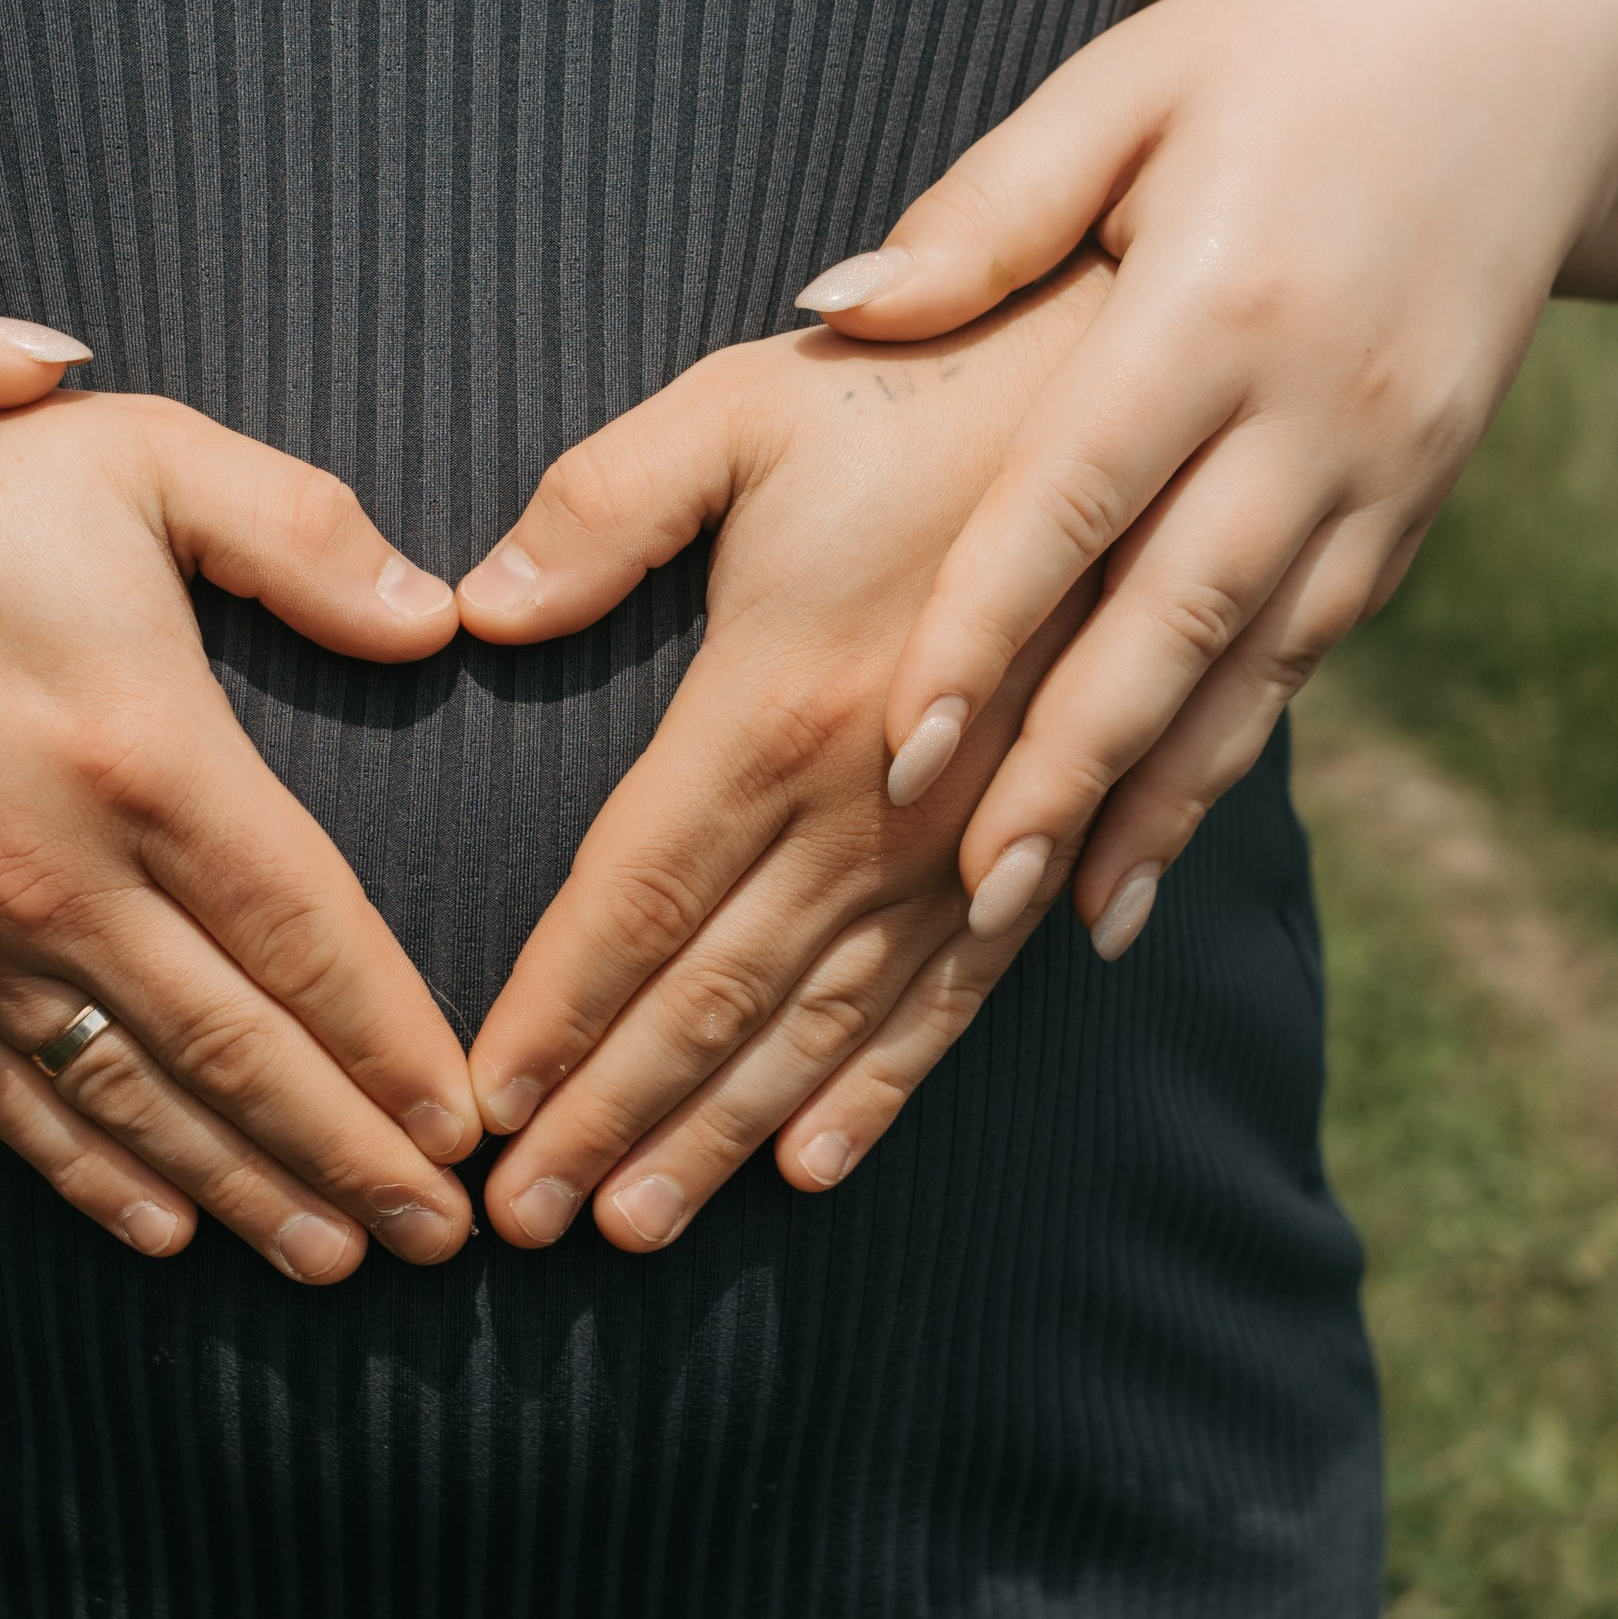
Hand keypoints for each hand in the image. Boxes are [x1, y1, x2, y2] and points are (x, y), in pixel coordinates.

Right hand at [0, 390, 480, 1279]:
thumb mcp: (143, 459)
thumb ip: (300, 533)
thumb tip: (438, 619)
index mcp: (147, 757)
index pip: (308, 938)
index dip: (393, 1043)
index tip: (464, 1127)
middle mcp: (61, 875)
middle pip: (237, 1050)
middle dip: (346, 1155)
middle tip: (439, 1239)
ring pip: (130, 1098)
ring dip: (238, 1188)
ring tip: (330, 1258)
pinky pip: (0, 1093)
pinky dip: (86, 1171)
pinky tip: (159, 1228)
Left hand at [451, 266, 1110, 1250]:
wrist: (1139, 396)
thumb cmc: (918, 392)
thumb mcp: (743, 409)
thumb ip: (605, 505)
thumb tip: (479, 607)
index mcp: (777, 711)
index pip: (632, 903)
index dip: (550, 1017)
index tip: (478, 1113)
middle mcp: (868, 809)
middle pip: (709, 998)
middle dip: (608, 1118)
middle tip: (517, 1226)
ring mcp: (957, 842)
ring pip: (816, 1026)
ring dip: (720, 1133)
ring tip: (633, 1225)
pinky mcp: (1029, 844)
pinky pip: (946, 1001)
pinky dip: (875, 1090)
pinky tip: (813, 1166)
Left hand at [793, 0, 1617, 959]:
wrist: (1546, 41)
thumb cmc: (1291, 44)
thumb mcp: (1133, 79)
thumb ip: (988, 210)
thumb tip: (831, 312)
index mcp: (1220, 300)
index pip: (1078, 498)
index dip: (987, 631)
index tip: (900, 753)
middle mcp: (1317, 406)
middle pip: (1175, 621)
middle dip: (1070, 769)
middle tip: (969, 900)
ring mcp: (1387, 466)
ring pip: (1257, 668)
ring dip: (1155, 801)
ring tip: (1056, 918)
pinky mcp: (1422, 497)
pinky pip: (1313, 652)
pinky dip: (1232, 753)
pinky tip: (1153, 841)